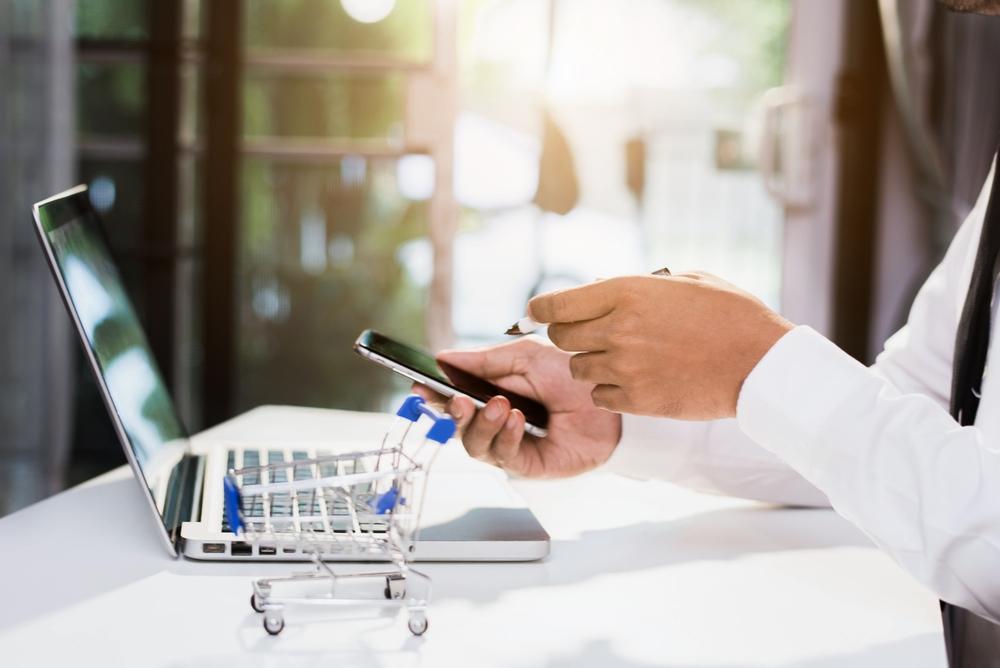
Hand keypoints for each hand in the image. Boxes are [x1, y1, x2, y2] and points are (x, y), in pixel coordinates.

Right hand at [412, 337, 620, 477]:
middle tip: (458, 399)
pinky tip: (517, 420)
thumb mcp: (527, 356)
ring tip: (500, 406)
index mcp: (493, 393)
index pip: (455, 398)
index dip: (434, 395)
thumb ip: (485, 361)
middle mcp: (498, 422)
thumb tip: (444, 358)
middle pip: (458, 427)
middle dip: (453, 413)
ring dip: (482, 424)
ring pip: (476, 446)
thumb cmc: (574, 375)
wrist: (612, 399)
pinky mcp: (530, 465)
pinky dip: (505, 436)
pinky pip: (504, 457)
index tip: (418, 386)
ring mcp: (512, 445)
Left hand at [529, 272, 793, 419]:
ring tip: (619, 359)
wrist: (761, 362)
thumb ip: (636, 286)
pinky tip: (633, 382)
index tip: (534, 314)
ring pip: (577, 369)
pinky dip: (609, 391)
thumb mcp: (683, 281)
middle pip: (560, 337)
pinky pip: (600, 397)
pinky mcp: (637, 400)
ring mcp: (625, 368)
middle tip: (587, 336)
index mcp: (626, 292)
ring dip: (589, 364)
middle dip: (569, 335)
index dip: (539, 309)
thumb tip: (599, 291)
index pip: (555, 304)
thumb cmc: (728, 314)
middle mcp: (617, 329)